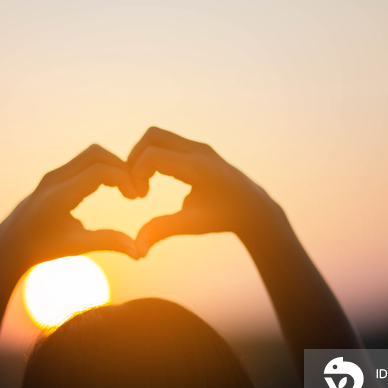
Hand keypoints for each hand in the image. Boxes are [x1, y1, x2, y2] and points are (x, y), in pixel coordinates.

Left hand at [0, 144, 139, 281]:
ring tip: (126, 189)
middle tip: (134, 189)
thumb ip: (107, 243)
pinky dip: (103, 168)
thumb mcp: (76, 247)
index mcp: (59, 196)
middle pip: (96, 154)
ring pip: (90, 154)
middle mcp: (54, 179)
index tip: (136, 198)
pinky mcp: (55, 175)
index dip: (124, 179)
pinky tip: (113, 188)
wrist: (10, 244)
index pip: (99, 172)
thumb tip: (138, 252)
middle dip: (121, 166)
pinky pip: (83, 162)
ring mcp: (53, 175)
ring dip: (112, 166)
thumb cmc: (42, 248)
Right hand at [128, 127, 280, 255]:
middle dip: (135, 158)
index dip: (136, 173)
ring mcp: (198, 146)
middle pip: (152, 136)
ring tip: (143, 183)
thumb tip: (137, 251)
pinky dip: (153, 155)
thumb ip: (162, 231)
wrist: (252, 207)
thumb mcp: (192, 224)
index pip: (152, 156)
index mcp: (197, 168)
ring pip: (157, 135)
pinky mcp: (197, 148)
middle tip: (135, 185)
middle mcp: (198, 150)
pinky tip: (154, 179)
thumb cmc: (223, 217)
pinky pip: (166, 142)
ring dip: (143, 156)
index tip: (139, 197)